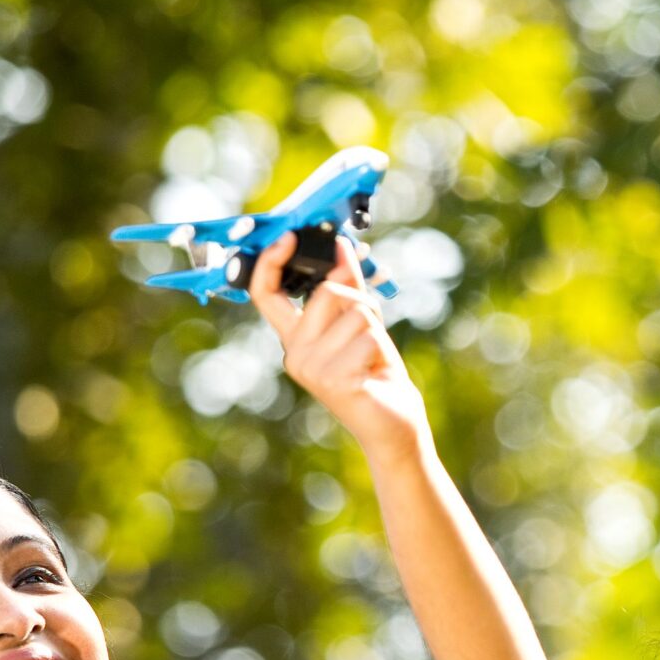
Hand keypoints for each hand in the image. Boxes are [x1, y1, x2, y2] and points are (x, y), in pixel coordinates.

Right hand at [249, 231, 424, 450]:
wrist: (393, 423)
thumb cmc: (375, 372)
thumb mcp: (360, 323)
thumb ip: (348, 284)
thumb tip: (342, 244)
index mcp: (294, 338)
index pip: (266, 294)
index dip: (271, 262)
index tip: (289, 236)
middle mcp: (294, 353)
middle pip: (328, 292)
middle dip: (361, 302)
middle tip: (370, 334)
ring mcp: (310, 369)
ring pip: (354, 312)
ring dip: (376, 328)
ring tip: (373, 357)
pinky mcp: (333, 380)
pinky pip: (369, 337)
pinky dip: (383, 349)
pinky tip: (376, 372)